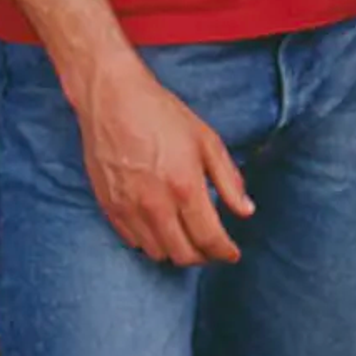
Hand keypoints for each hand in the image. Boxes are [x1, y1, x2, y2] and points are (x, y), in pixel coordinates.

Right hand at [76, 59, 253, 265]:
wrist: (112, 99)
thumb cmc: (163, 115)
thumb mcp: (206, 140)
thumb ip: (228, 179)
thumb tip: (246, 211)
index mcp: (185, 187)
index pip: (209, 238)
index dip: (224, 252)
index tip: (232, 254)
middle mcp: (155, 205)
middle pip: (183, 254)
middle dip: (203, 257)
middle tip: (213, 249)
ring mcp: (128, 208)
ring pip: (157, 252)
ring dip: (177, 251)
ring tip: (188, 238)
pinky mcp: (108, 206)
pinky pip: (133, 240)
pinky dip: (151, 242)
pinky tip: (161, 227)